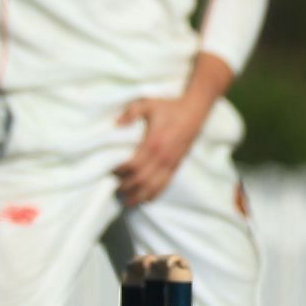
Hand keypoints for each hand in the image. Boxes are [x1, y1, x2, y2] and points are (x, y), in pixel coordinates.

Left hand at [113, 92, 209, 206]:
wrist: (194, 111)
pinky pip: (165, 185)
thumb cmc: (169, 108)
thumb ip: (131, 112)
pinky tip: (146, 198)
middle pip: (141, 180)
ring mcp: (170, 163)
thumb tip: (116, 123)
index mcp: (153, 143)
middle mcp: (162, 157)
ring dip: (139, 196)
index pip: (133, 165)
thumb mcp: (148, 104)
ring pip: (153, 187)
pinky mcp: (176, 165)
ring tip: (128, 201)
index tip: (112, 171)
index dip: (121, 172)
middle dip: (127, 187)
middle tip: (116, 190)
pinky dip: (154, 194)